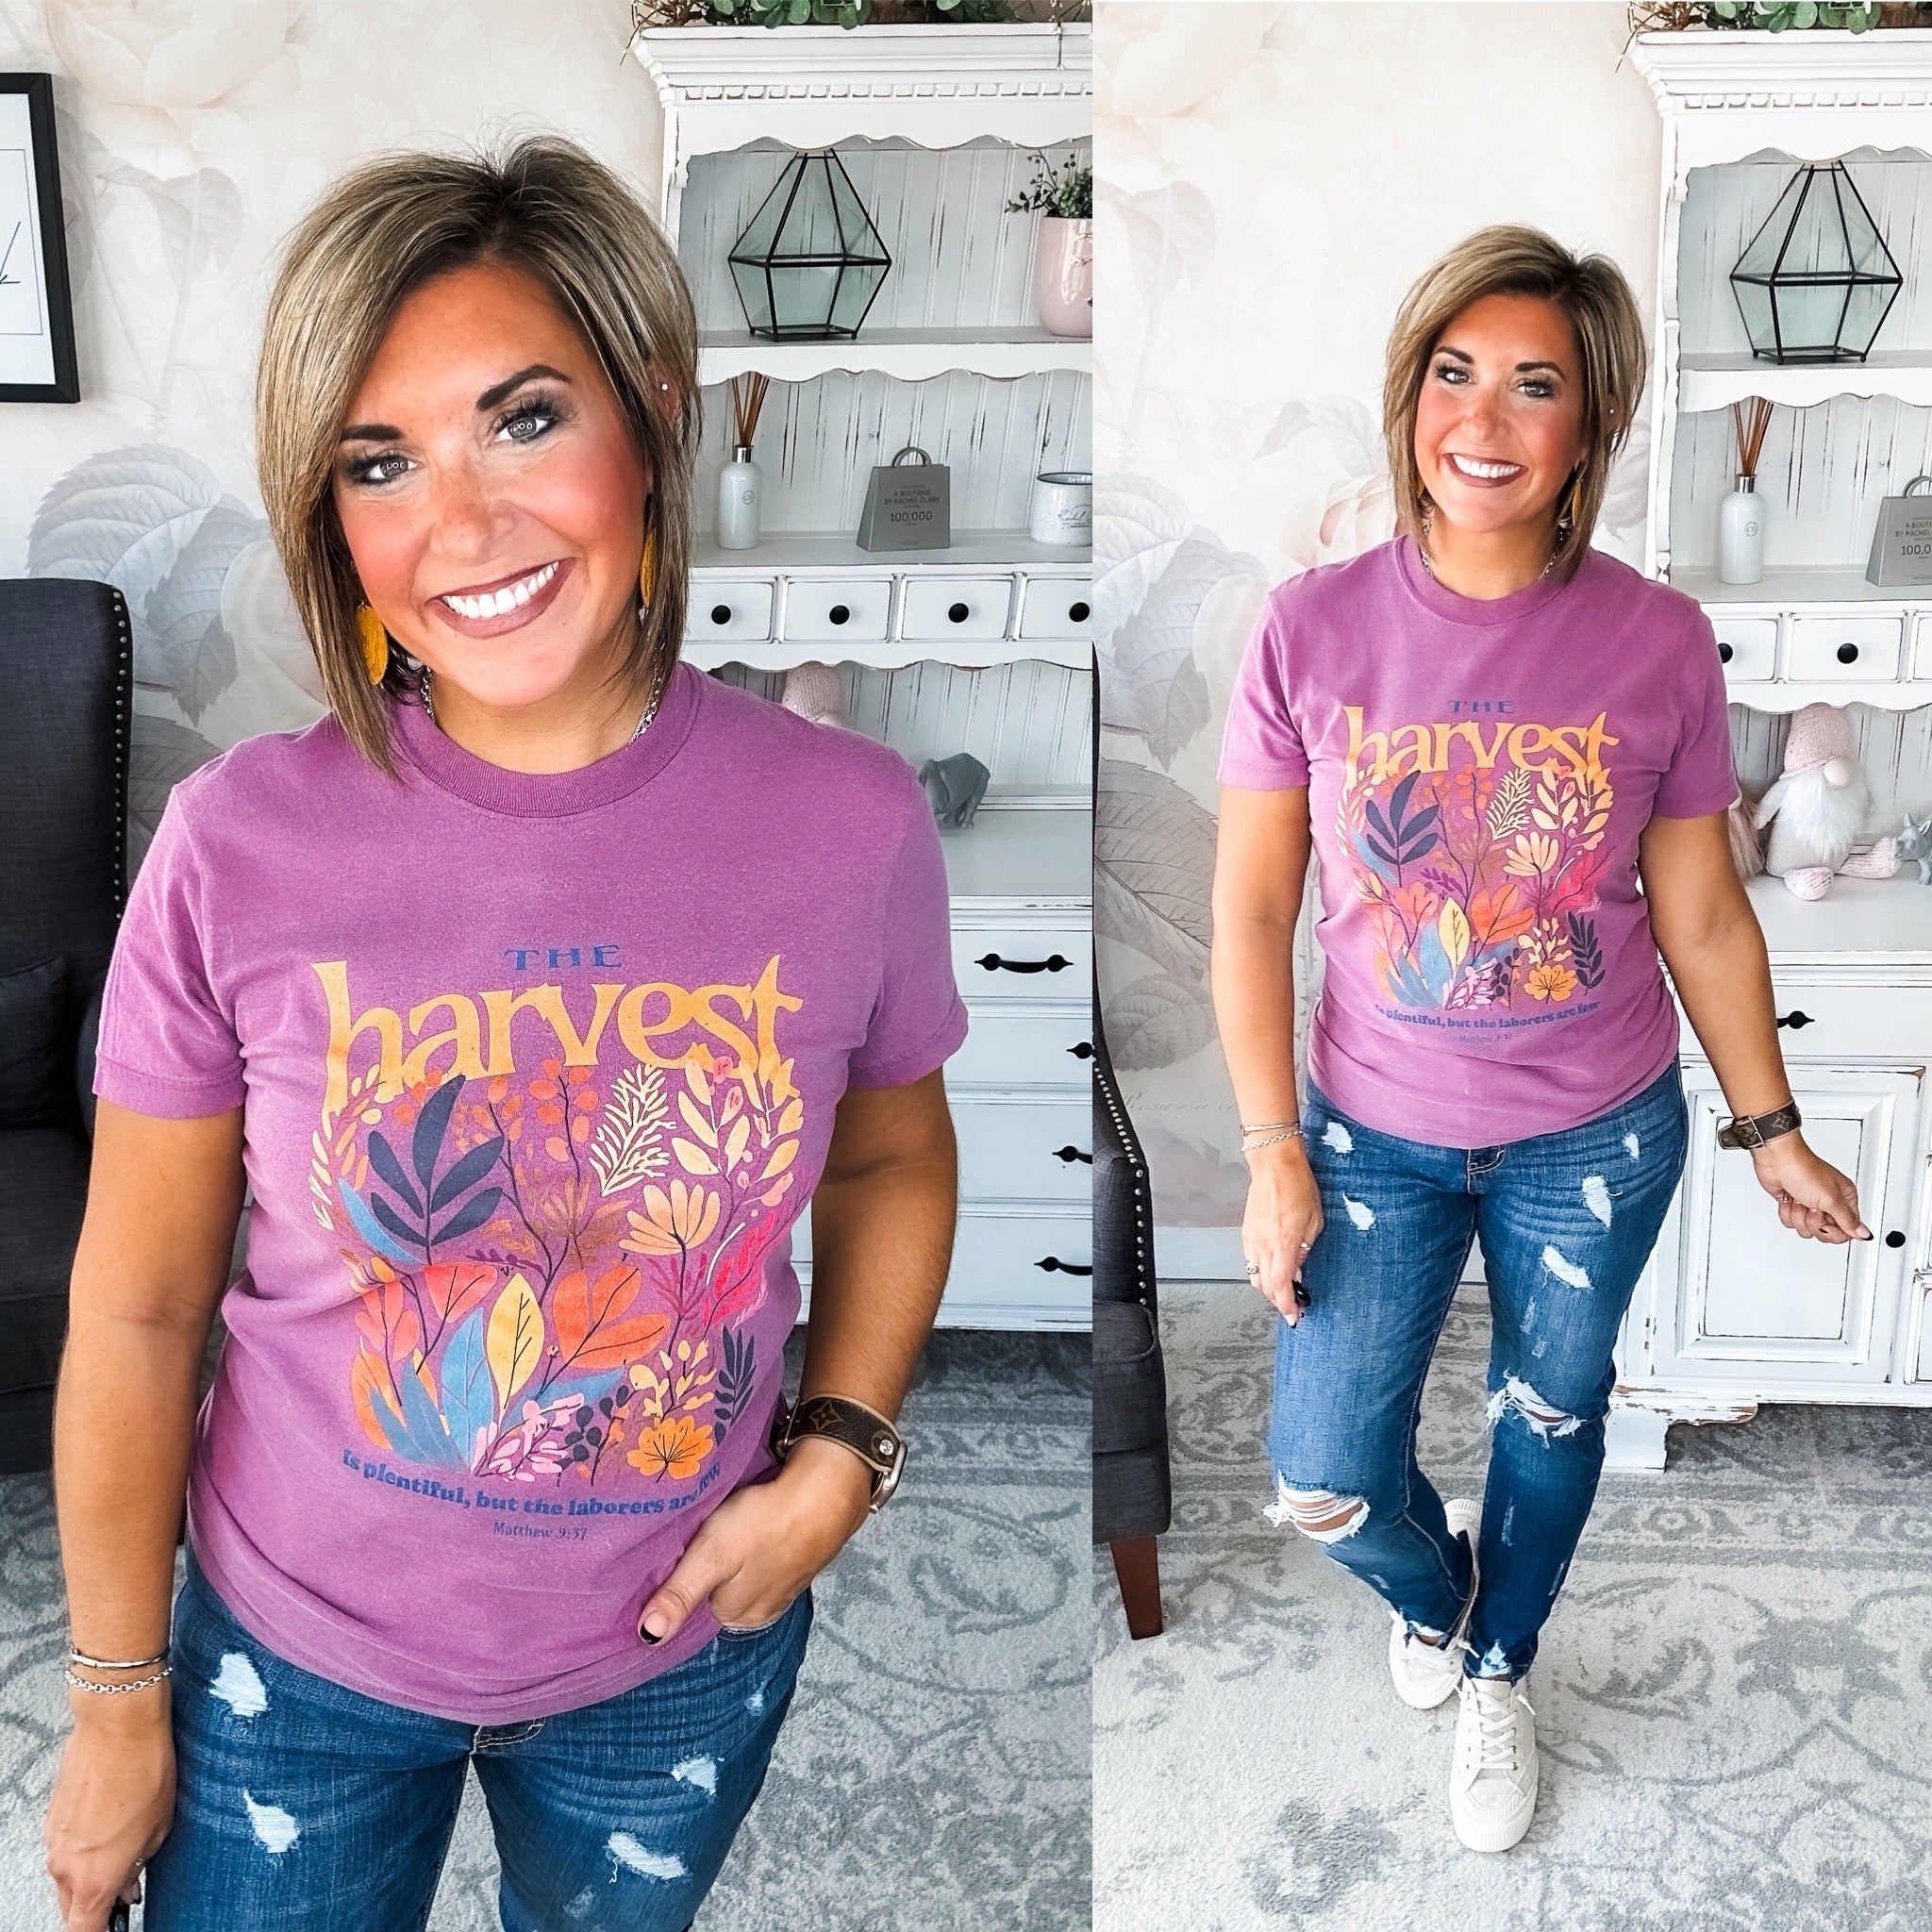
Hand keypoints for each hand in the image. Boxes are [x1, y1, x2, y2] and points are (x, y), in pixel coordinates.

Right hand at [45, 1696, 174, 1930]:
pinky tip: (110, 1830)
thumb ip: (137, 1866)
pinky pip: (66, 1849)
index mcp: (94, 1880)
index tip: (115, 1926)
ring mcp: (55, 1842)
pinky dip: (84, 1850)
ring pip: (68, 1879)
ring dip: (91, 1875)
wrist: (117, 1724)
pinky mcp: (53, 1819)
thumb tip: (127, 1882)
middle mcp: (66, 1867)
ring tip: (124, 1854)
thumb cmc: (144, 1769)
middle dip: (96, 1907)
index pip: (84, 1931)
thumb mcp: (159, 1829)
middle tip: (125, 1892)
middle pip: (72, 1909)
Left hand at [637, 1434, 873, 1641]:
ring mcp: (784, 1583)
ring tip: (725, 1521)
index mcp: (737, 1616)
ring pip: (743, 1570)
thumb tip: (647, 1638)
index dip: (679, 1577)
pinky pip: (766, 1553)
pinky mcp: (799, 1556)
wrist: (829, 1490)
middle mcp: (761, 1609)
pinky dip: (758, 1539)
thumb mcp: (713, 1556)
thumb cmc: (766, 1522)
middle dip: (706, 1564)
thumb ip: (680, 1595)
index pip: (692, 1605)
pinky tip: (755, 1520)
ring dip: (734, 1550)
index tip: (672, 1551)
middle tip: (697, 1529)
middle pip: (717, 1588)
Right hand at [1241, 1142, 1323, 1325]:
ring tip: (1284, 1291)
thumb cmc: (1298, 1186)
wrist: (1274, 1165)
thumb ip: (1303, 1251)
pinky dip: (1260, 1273)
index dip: (1287, 1306)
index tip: (1294, 1317)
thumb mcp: (1314, 1222)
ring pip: (1254, 1276)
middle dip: (1278, 1302)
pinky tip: (1273, 1270)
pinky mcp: (1246, 1232)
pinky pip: (1250, 1261)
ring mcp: (1251, 1238)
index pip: (1280, 1286)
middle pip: (1264, 1287)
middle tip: (1292, 1307)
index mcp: (1282, 1243)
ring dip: (1268, 1289)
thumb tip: (1297, 1272)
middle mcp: (1262, 1244)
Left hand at [1750, 1133, 1871, 1243]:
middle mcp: (1829, 1203)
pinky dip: (1786, 1212)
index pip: (1848, 1230)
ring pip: (1806, 1229)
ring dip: (1798, 1215)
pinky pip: (1791, 1222)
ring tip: (1799, 1199)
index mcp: (1845, 1199)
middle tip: (1812, 1207)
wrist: (1776, 1160)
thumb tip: (1864, 1234)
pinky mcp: (1793, 1205)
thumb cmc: (1804, 1170)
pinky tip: (1789, 1199)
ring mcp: (1809, 1205)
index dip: (1834, 1231)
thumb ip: (1848, 1220)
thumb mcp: (1831, 1199)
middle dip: (1814, 1222)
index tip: (1826, 1222)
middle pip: (1826, 1232)